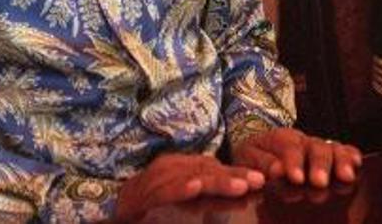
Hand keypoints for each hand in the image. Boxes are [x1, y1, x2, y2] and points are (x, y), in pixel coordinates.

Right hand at [114, 153, 264, 221]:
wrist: (117, 211)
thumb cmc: (155, 206)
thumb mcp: (188, 197)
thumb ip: (213, 195)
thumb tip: (248, 191)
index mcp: (186, 169)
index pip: (217, 170)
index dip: (240, 173)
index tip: (264, 180)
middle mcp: (174, 169)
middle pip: (208, 171)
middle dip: (234, 176)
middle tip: (257, 181)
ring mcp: (159, 180)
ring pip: (191, 179)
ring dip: (216, 182)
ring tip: (239, 185)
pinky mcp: (145, 196)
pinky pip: (164, 191)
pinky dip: (180, 188)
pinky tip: (195, 187)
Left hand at [232, 127, 361, 187]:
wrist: (261, 148)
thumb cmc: (255, 156)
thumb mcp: (248, 157)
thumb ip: (261, 163)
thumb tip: (277, 170)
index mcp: (280, 138)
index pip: (289, 146)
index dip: (294, 161)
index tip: (297, 178)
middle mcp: (303, 140)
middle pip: (315, 147)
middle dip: (319, 164)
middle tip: (320, 181)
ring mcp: (317, 146)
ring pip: (331, 148)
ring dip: (340, 161)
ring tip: (346, 176)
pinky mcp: (328, 153)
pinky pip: (342, 150)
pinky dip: (350, 155)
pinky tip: (357, 163)